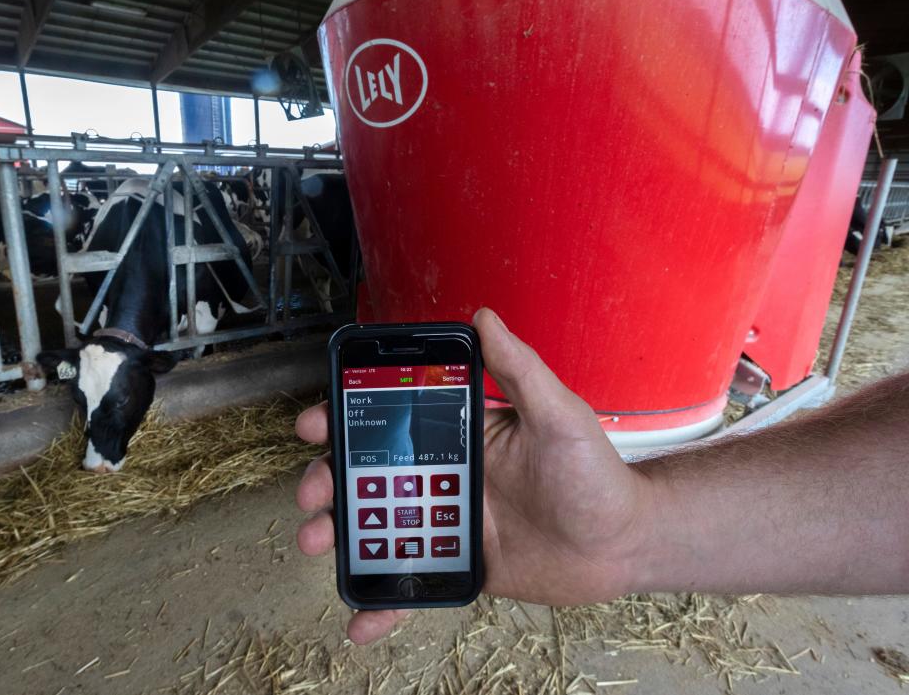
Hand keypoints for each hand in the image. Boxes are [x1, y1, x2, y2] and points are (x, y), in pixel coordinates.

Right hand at [294, 308, 651, 643]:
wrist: (624, 544)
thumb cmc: (595, 473)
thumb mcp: (558, 415)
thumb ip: (519, 370)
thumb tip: (484, 314)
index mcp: (462, 436)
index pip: (395, 421)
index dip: (349, 419)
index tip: (315, 423)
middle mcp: (448, 476)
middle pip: (373, 477)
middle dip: (331, 481)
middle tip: (311, 495)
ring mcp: (451, 523)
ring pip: (381, 528)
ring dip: (342, 536)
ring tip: (320, 545)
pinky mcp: (462, 565)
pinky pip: (416, 583)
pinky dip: (385, 604)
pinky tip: (360, 619)